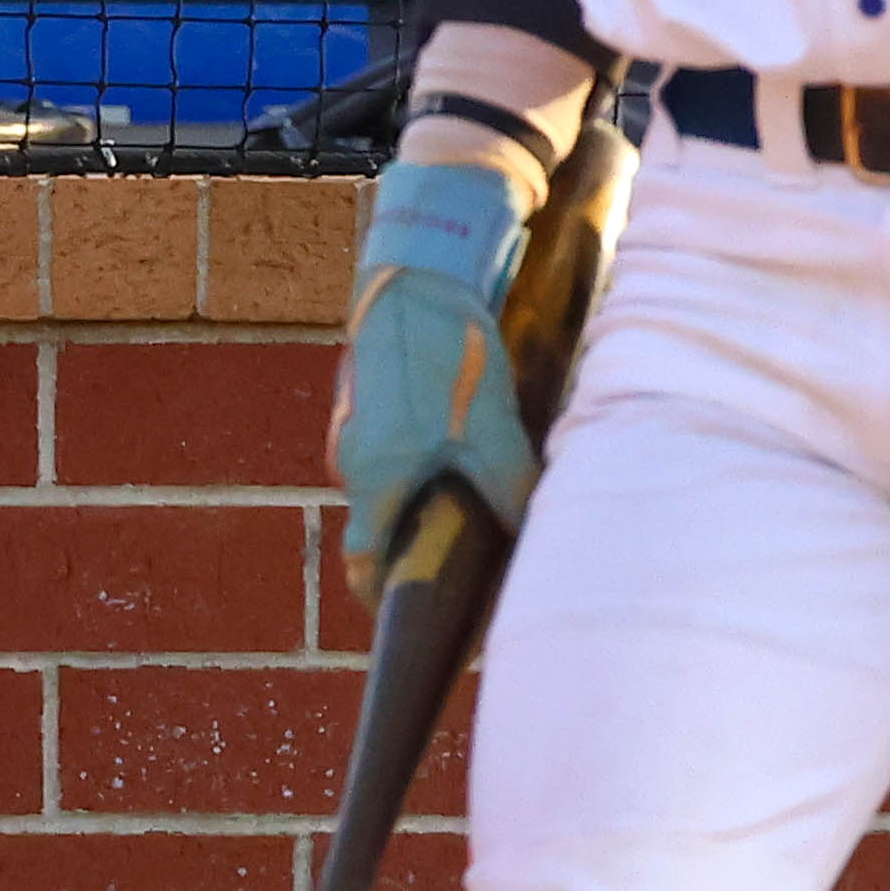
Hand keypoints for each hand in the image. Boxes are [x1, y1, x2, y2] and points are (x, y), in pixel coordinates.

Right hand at [333, 161, 535, 600]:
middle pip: (380, 526)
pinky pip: (394, 445)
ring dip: (424, 496)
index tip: (417, 617)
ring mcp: (357, 424)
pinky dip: (423, 457)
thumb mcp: (492, 434)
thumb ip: (510, 494)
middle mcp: (354, 457)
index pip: (363, 565)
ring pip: (391, 482)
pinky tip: (463, 440)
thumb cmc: (450, 357)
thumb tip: (535, 543)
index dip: (387, 596)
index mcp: (374, 479)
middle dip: (417, 546)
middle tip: (463, 561)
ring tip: (473, 495)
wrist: (421, 273)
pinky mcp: (370, 395)